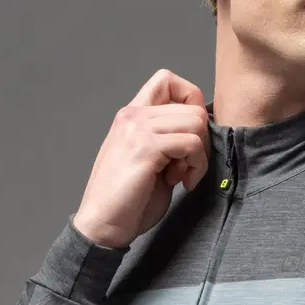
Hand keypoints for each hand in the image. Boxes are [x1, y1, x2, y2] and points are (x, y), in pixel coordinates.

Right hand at [72, 69, 210, 247]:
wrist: (102, 225)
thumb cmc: (128, 199)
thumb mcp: (151, 158)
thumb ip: (169, 138)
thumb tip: (201, 130)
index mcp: (132, 115)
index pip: (167, 79)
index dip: (191, 100)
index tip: (190, 134)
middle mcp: (133, 116)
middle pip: (192, 106)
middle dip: (201, 138)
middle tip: (186, 166)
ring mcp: (137, 129)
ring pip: (196, 122)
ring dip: (199, 154)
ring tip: (181, 175)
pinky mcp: (145, 148)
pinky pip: (192, 144)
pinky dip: (196, 166)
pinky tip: (182, 183)